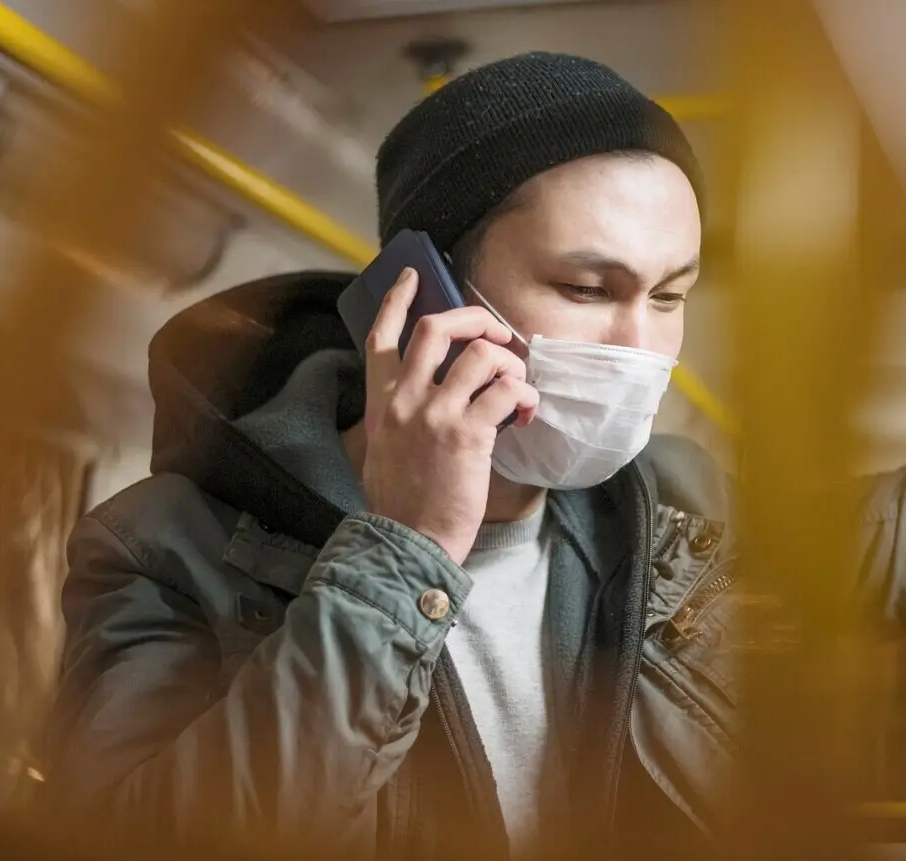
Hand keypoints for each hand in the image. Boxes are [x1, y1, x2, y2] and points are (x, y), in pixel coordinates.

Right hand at [361, 268, 539, 563]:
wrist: (408, 540)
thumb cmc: (402, 501)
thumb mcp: (384, 447)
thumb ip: (399, 413)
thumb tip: (431, 389)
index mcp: (380, 401)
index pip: (382, 335)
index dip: (397, 298)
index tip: (412, 275)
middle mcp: (404, 400)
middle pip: (436, 328)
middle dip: (474, 319)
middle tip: (498, 334)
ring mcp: (435, 414)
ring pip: (480, 356)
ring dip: (509, 365)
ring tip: (517, 388)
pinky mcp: (468, 435)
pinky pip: (505, 392)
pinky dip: (523, 396)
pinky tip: (524, 412)